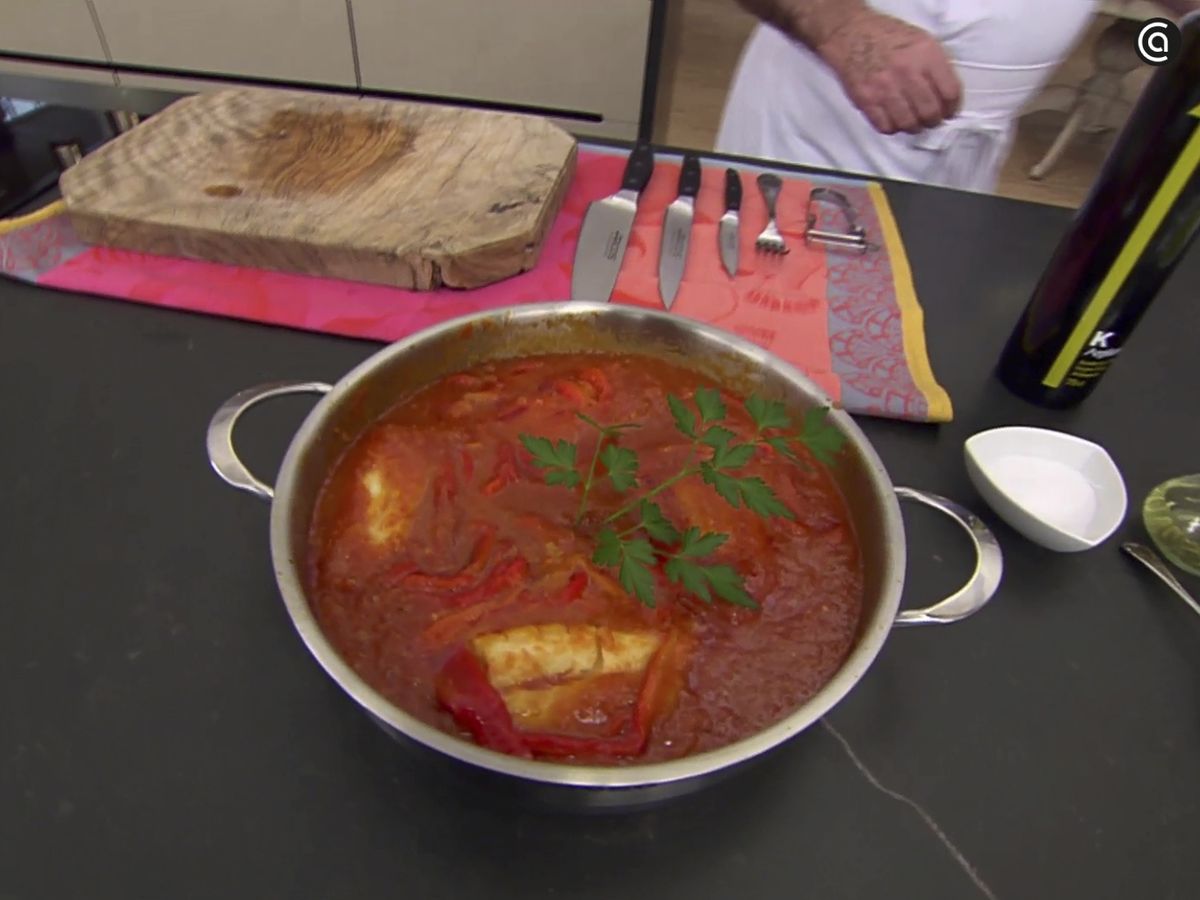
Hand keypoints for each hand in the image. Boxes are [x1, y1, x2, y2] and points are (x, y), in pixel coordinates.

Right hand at [816, 9, 962, 134]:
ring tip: (913, 122)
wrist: (853, 34)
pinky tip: (894, 120)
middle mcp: (907, 72)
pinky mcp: (866, 100)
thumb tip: (946, 95)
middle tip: (931, 120)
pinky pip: (885, 126)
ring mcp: (885, 88)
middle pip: (930, 112)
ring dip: (914, 127)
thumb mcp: (922, 41)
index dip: (952, 108)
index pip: (950, 92)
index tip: (949, 112)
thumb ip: (937, 66)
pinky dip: (892, 128)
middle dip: (934, 121)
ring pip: (908, 124)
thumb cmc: (888, 37)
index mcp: (926, 55)